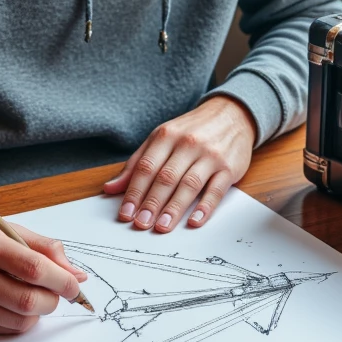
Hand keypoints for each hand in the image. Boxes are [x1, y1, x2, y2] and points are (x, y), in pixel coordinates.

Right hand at [0, 210, 86, 334]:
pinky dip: (19, 320)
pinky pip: (6, 329)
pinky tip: (10, 303)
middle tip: (56, 293)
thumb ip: (44, 249)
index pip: (34, 268)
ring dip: (37, 312)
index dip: (62, 280)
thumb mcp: (5, 230)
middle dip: (53, 300)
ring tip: (31, 295)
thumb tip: (77, 275)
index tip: (73, 285)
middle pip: (29, 300)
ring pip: (21, 320)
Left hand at [103, 96, 255, 231]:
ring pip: (189, 184)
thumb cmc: (192, 131)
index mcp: (166, 136)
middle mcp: (188, 144)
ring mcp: (210, 156)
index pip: (146, 167)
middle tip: (141, 224)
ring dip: (174, 208)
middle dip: (152, 203)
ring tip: (162, 227)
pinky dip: (205, 207)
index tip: (126, 213)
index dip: (134, 192)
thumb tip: (110, 188)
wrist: (231, 115)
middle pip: (166, 177)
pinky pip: (216, 189)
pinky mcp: (229, 168)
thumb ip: (137, 164)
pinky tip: (195, 221)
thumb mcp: (161, 139)